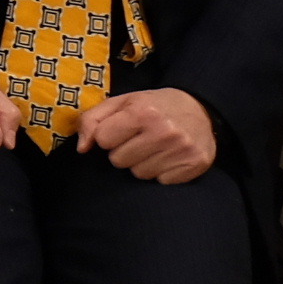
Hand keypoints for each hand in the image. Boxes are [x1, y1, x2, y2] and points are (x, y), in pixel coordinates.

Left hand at [76, 88, 217, 182]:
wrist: (201, 109)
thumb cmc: (153, 106)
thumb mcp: (121, 102)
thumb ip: (92, 120)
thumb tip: (81, 149)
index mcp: (142, 112)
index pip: (103, 140)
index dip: (108, 136)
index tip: (121, 130)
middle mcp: (164, 131)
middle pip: (119, 160)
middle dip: (123, 151)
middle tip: (139, 139)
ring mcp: (181, 149)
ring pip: (139, 174)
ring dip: (141, 163)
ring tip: (153, 148)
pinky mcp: (195, 164)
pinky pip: (161, 181)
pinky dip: (161, 172)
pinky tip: (168, 157)